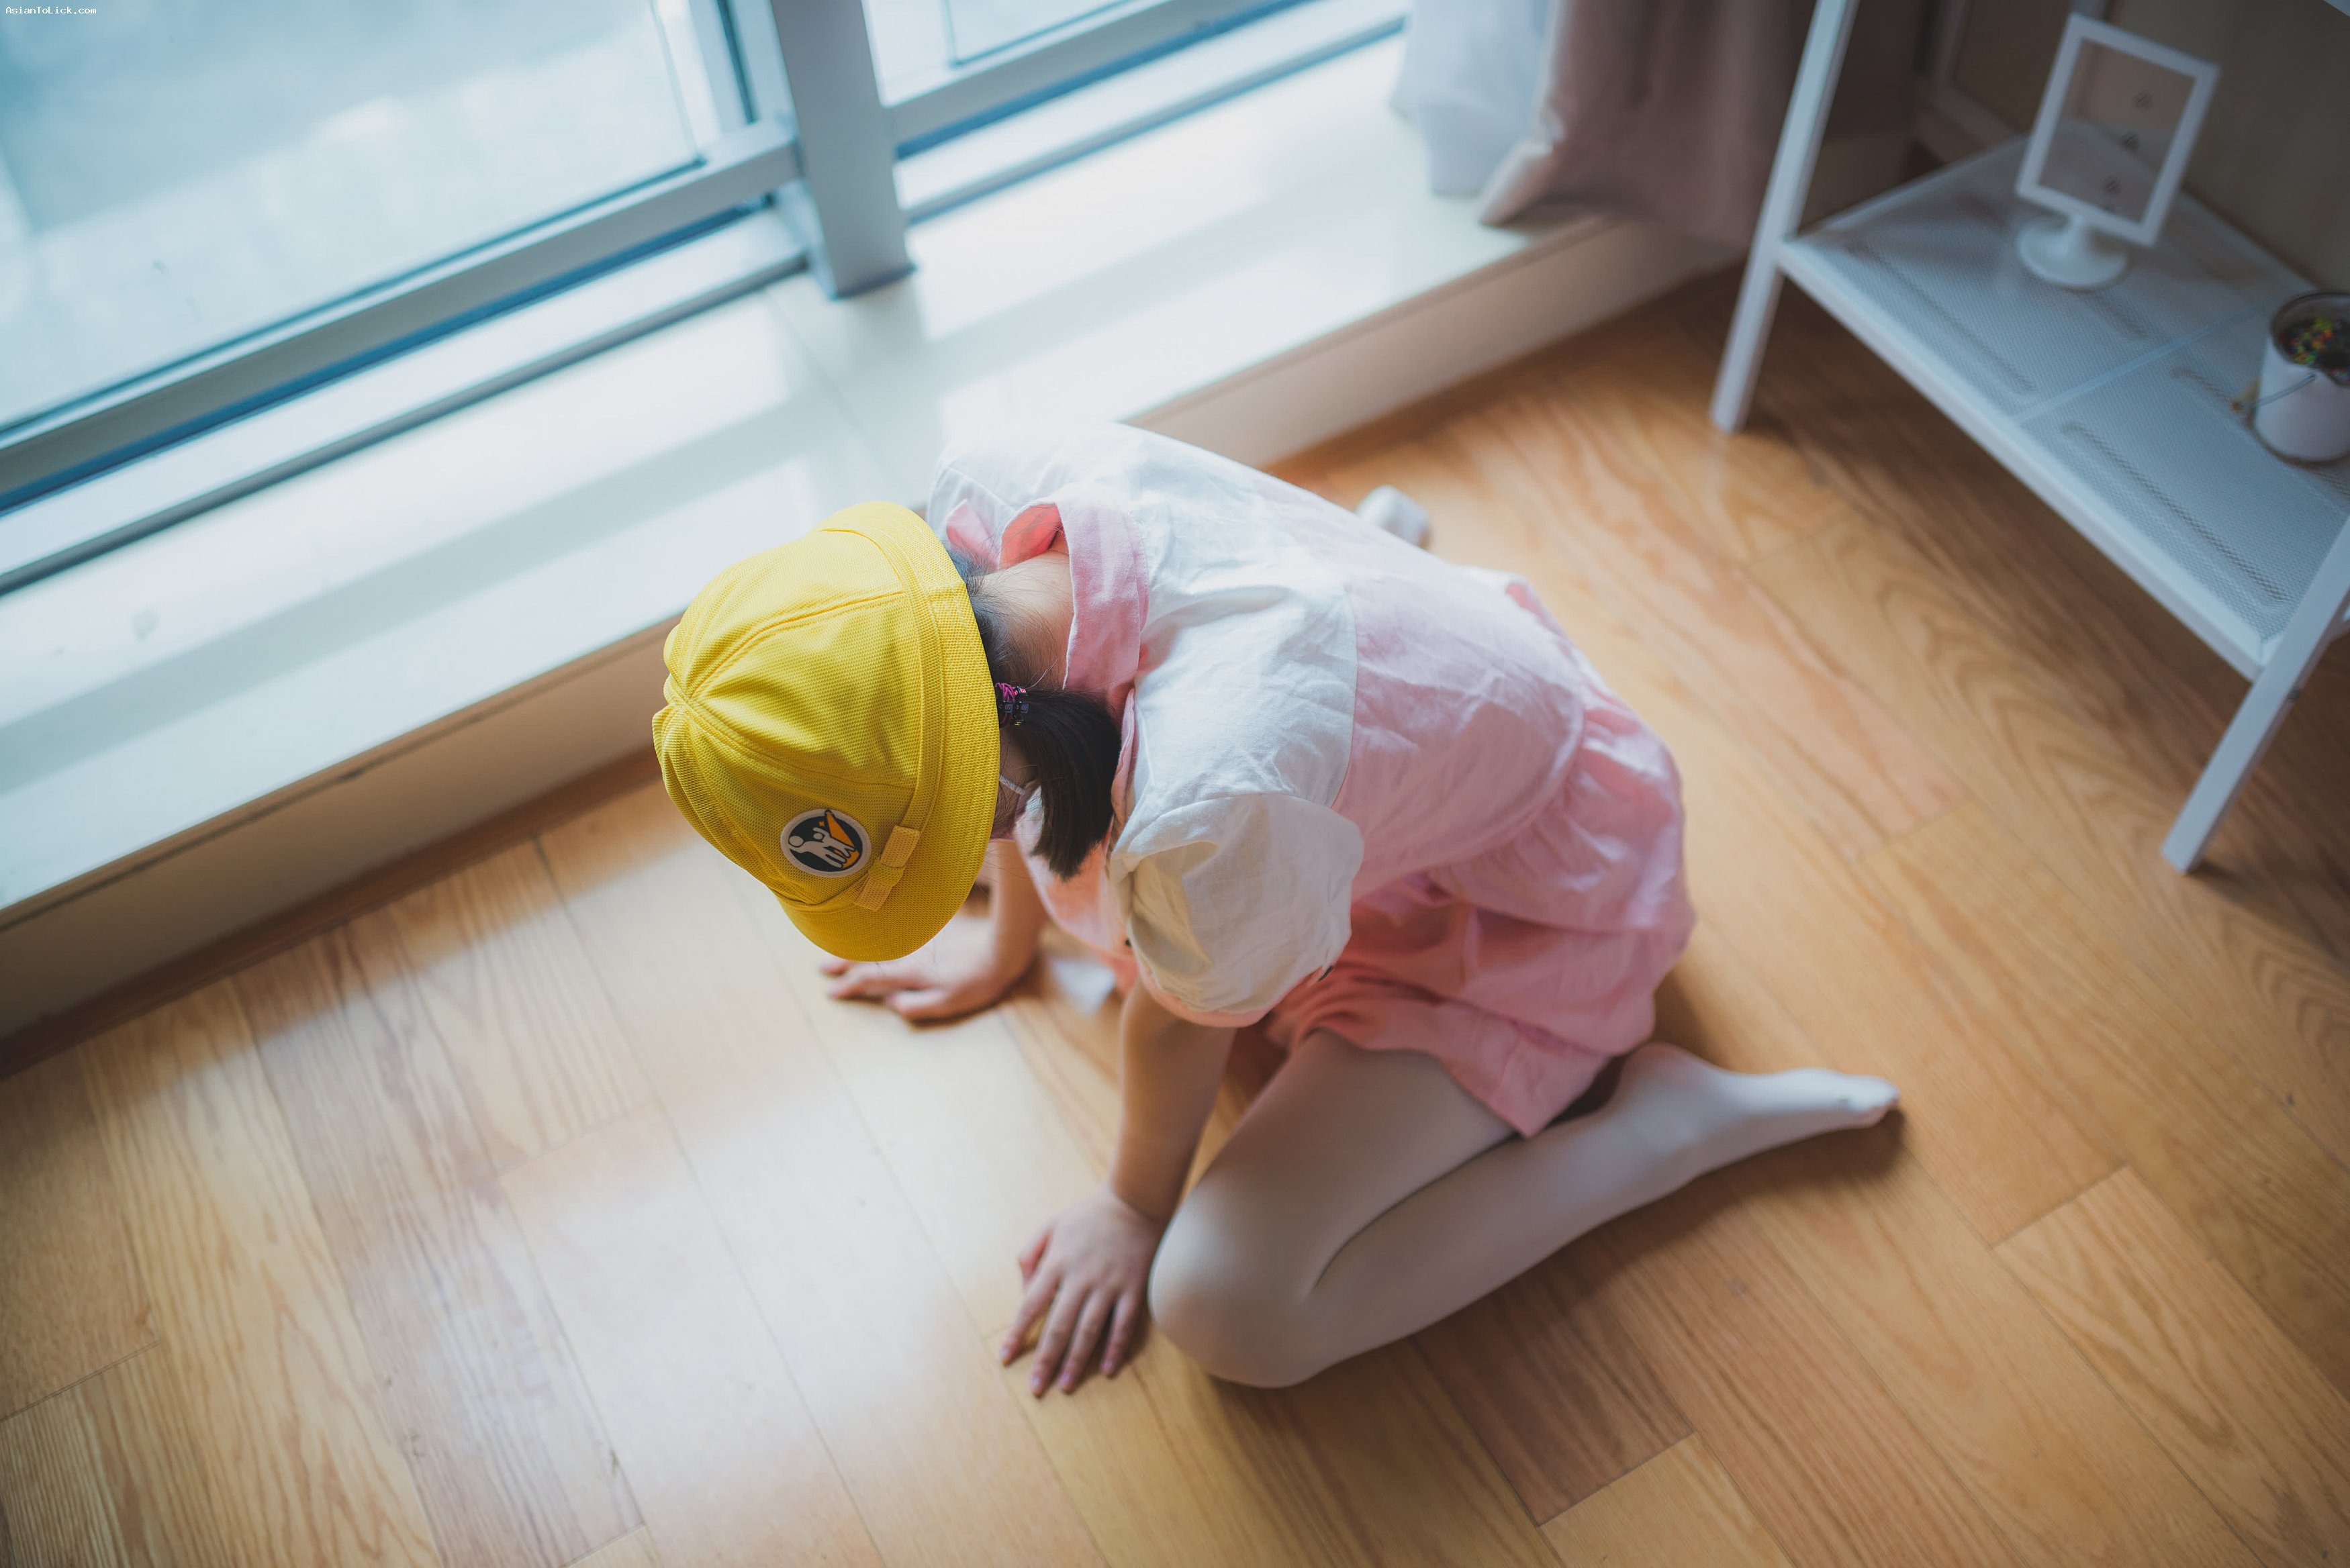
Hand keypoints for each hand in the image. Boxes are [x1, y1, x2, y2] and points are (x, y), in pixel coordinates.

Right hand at [821, 907, 1031, 1020]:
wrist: (1002, 943)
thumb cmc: (979, 979)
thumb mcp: (949, 1003)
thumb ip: (916, 1005)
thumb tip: (890, 1003)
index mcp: (910, 972)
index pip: (871, 979)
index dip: (849, 986)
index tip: (831, 991)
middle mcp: (909, 951)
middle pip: (869, 955)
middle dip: (843, 962)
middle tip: (822, 967)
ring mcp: (920, 936)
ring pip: (880, 939)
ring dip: (857, 944)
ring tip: (840, 948)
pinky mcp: (933, 925)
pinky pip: (897, 926)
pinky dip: (879, 929)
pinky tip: (876, 927)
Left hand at [1002, 1186, 1164, 1394]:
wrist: (1135, 1200)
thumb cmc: (1088, 1215)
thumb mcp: (1049, 1225)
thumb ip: (1030, 1255)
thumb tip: (1024, 1291)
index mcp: (1057, 1262)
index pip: (1031, 1305)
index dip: (1017, 1333)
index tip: (1006, 1357)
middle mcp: (1081, 1277)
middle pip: (1059, 1325)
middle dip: (1045, 1359)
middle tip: (1036, 1388)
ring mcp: (1109, 1284)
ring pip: (1089, 1330)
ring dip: (1076, 1361)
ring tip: (1066, 1386)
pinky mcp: (1134, 1288)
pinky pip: (1124, 1324)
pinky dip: (1115, 1348)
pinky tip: (1107, 1369)